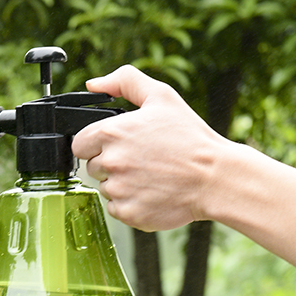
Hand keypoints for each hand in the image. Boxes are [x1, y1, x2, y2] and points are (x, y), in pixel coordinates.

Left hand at [71, 65, 228, 231]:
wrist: (216, 177)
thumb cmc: (190, 138)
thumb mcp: (161, 96)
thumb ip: (124, 82)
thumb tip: (93, 83)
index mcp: (110, 133)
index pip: (79, 144)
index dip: (96, 144)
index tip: (117, 146)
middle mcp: (110, 162)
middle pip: (92, 167)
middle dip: (111, 163)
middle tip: (140, 160)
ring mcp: (118, 190)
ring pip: (105, 188)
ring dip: (121, 184)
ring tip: (150, 175)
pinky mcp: (128, 213)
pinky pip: (117, 208)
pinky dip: (131, 204)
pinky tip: (152, 192)